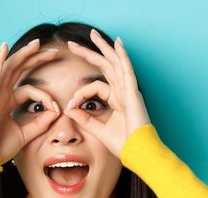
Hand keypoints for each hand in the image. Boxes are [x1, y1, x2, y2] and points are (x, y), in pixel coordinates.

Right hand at [0, 40, 61, 163]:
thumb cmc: (1, 147)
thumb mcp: (28, 132)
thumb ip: (41, 121)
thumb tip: (56, 110)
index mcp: (8, 102)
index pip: (31, 89)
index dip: (46, 96)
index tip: (57, 108)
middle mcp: (1, 94)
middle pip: (20, 70)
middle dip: (36, 59)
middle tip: (53, 51)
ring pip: (10, 67)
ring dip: (23, 54)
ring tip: (37, 43)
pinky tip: (4, 47)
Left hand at [63, 30, 150, 158]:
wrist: (138, 152)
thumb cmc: (124, 144)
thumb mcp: (98, 129)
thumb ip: (84, 119)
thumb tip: (68, 108)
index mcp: (116, 100)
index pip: (94, 87)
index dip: (79, 93)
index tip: (69, 105)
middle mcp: (123, 92)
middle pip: (105, 66)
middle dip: (89, 53)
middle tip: (73, 44)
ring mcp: (128, 90)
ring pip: (114, 63)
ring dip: (103, 47)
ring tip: (93, 34)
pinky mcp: (133, 93)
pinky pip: (127, 70)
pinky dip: (122, 55)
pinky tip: (118, 42)